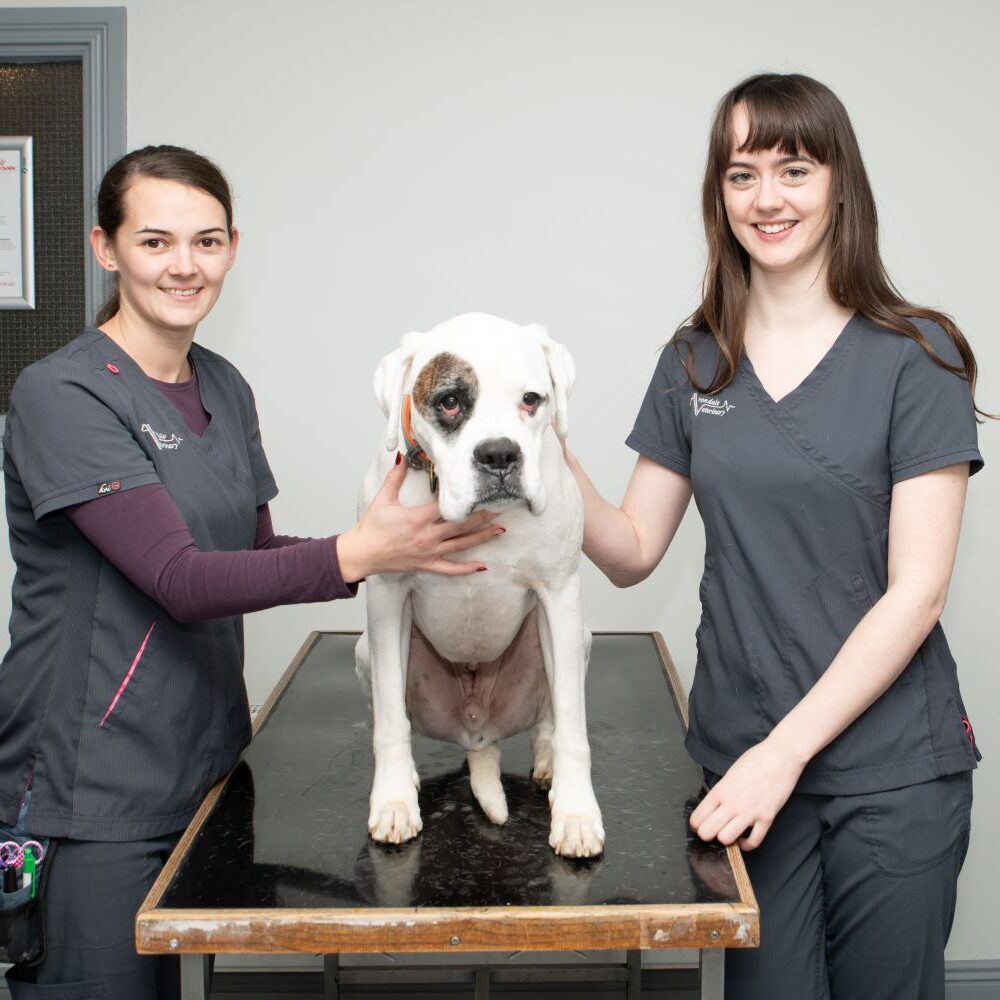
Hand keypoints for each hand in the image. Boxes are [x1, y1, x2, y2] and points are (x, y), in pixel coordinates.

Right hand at [336, 454, 502, 581]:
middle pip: (461, 525)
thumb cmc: (371, 528)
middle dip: (482, 516)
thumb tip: (400, 457)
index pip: (447, 507)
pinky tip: (482, 566)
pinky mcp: (426, 565)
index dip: (465, 500)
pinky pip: (450, 569)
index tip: (481, 492)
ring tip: (500, 530)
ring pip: (461, 545)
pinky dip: (467, 569)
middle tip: (500, 507)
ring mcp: (428, 552)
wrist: (362, 554)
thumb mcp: (383, 499)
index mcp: (418, 518)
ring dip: (482, 537)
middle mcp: (427, 536)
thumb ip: (394, 477)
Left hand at [688, 738, 804, 849]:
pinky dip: (747, 845)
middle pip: (707, 831)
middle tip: (713, 831)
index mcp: (720, 790)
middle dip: (707, 834)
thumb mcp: (730, 773)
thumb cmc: (755, 759)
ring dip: (727, 839)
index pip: (697, 817)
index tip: (700, 825)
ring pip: (726, 839)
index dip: (696, 824)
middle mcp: (732, 803)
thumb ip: (721, 791)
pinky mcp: (767, 818)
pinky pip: (754, 842)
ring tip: (730, 833)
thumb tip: (714, 806)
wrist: (781, 756)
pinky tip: (745, 838)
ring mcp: (750, 812)